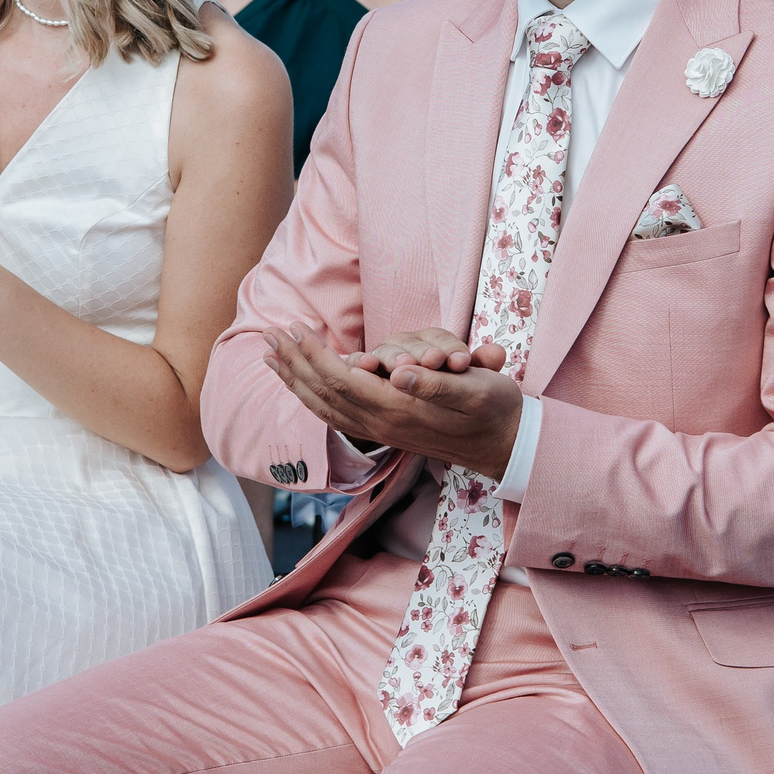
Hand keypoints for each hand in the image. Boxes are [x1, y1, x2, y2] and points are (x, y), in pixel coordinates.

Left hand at [262, 324, 521, 479]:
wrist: (506, 444)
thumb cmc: (493, 409)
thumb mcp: (476, 390)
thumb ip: (437, 385)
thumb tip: (401, 372)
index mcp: (399, 410)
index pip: (341, 380)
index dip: (314, 355)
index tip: (293, 328)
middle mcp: (383, 424)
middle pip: (323, 394)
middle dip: (293, 364)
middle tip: (268, 335)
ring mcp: (382, 431)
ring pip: (324, 407)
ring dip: (295, 381)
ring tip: (271, 356)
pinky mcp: (385, 431)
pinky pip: (336, 415)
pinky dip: (312, 396)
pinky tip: (302, 385)